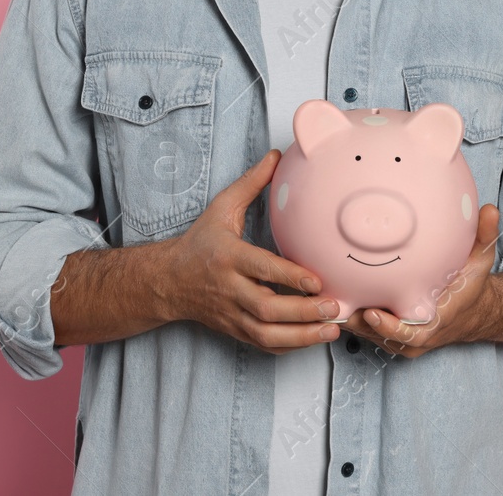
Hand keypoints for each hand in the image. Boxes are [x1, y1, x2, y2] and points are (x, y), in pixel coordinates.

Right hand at [156, 148, 342, 353]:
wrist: (168, 280)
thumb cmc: (200, 242)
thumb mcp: (221, 208)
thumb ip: (251, 184)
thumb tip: (276, 156)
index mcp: (228, 256)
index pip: (261, 269)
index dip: (289, 277)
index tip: (316, 280)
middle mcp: (229, 288)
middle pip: (266, 308)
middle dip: (302, 312)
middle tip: (334, 307)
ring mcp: (231, 313)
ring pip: (266, 333)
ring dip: (301, 336)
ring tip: (331, 329)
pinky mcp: (234, 330)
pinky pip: (262, 344)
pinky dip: (288, 346)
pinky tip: (312, 339)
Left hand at [340, 203, 501, 359]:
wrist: (470, 311)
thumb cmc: (471, 285)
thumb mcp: (481, 260)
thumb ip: (484, 236)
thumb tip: (490, 209)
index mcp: (433, 323)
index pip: (409, 334)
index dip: (389, 327)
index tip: (371, 313)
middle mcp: (413, 335)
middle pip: (378, 335)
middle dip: (354, 322)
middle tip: (333, 301)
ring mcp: (399, 337)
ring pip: (365, 333)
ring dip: (345, 317)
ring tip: (322, 297)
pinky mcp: (388, 332)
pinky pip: (364, 328)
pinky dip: (348, 313)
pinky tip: (329, 292)